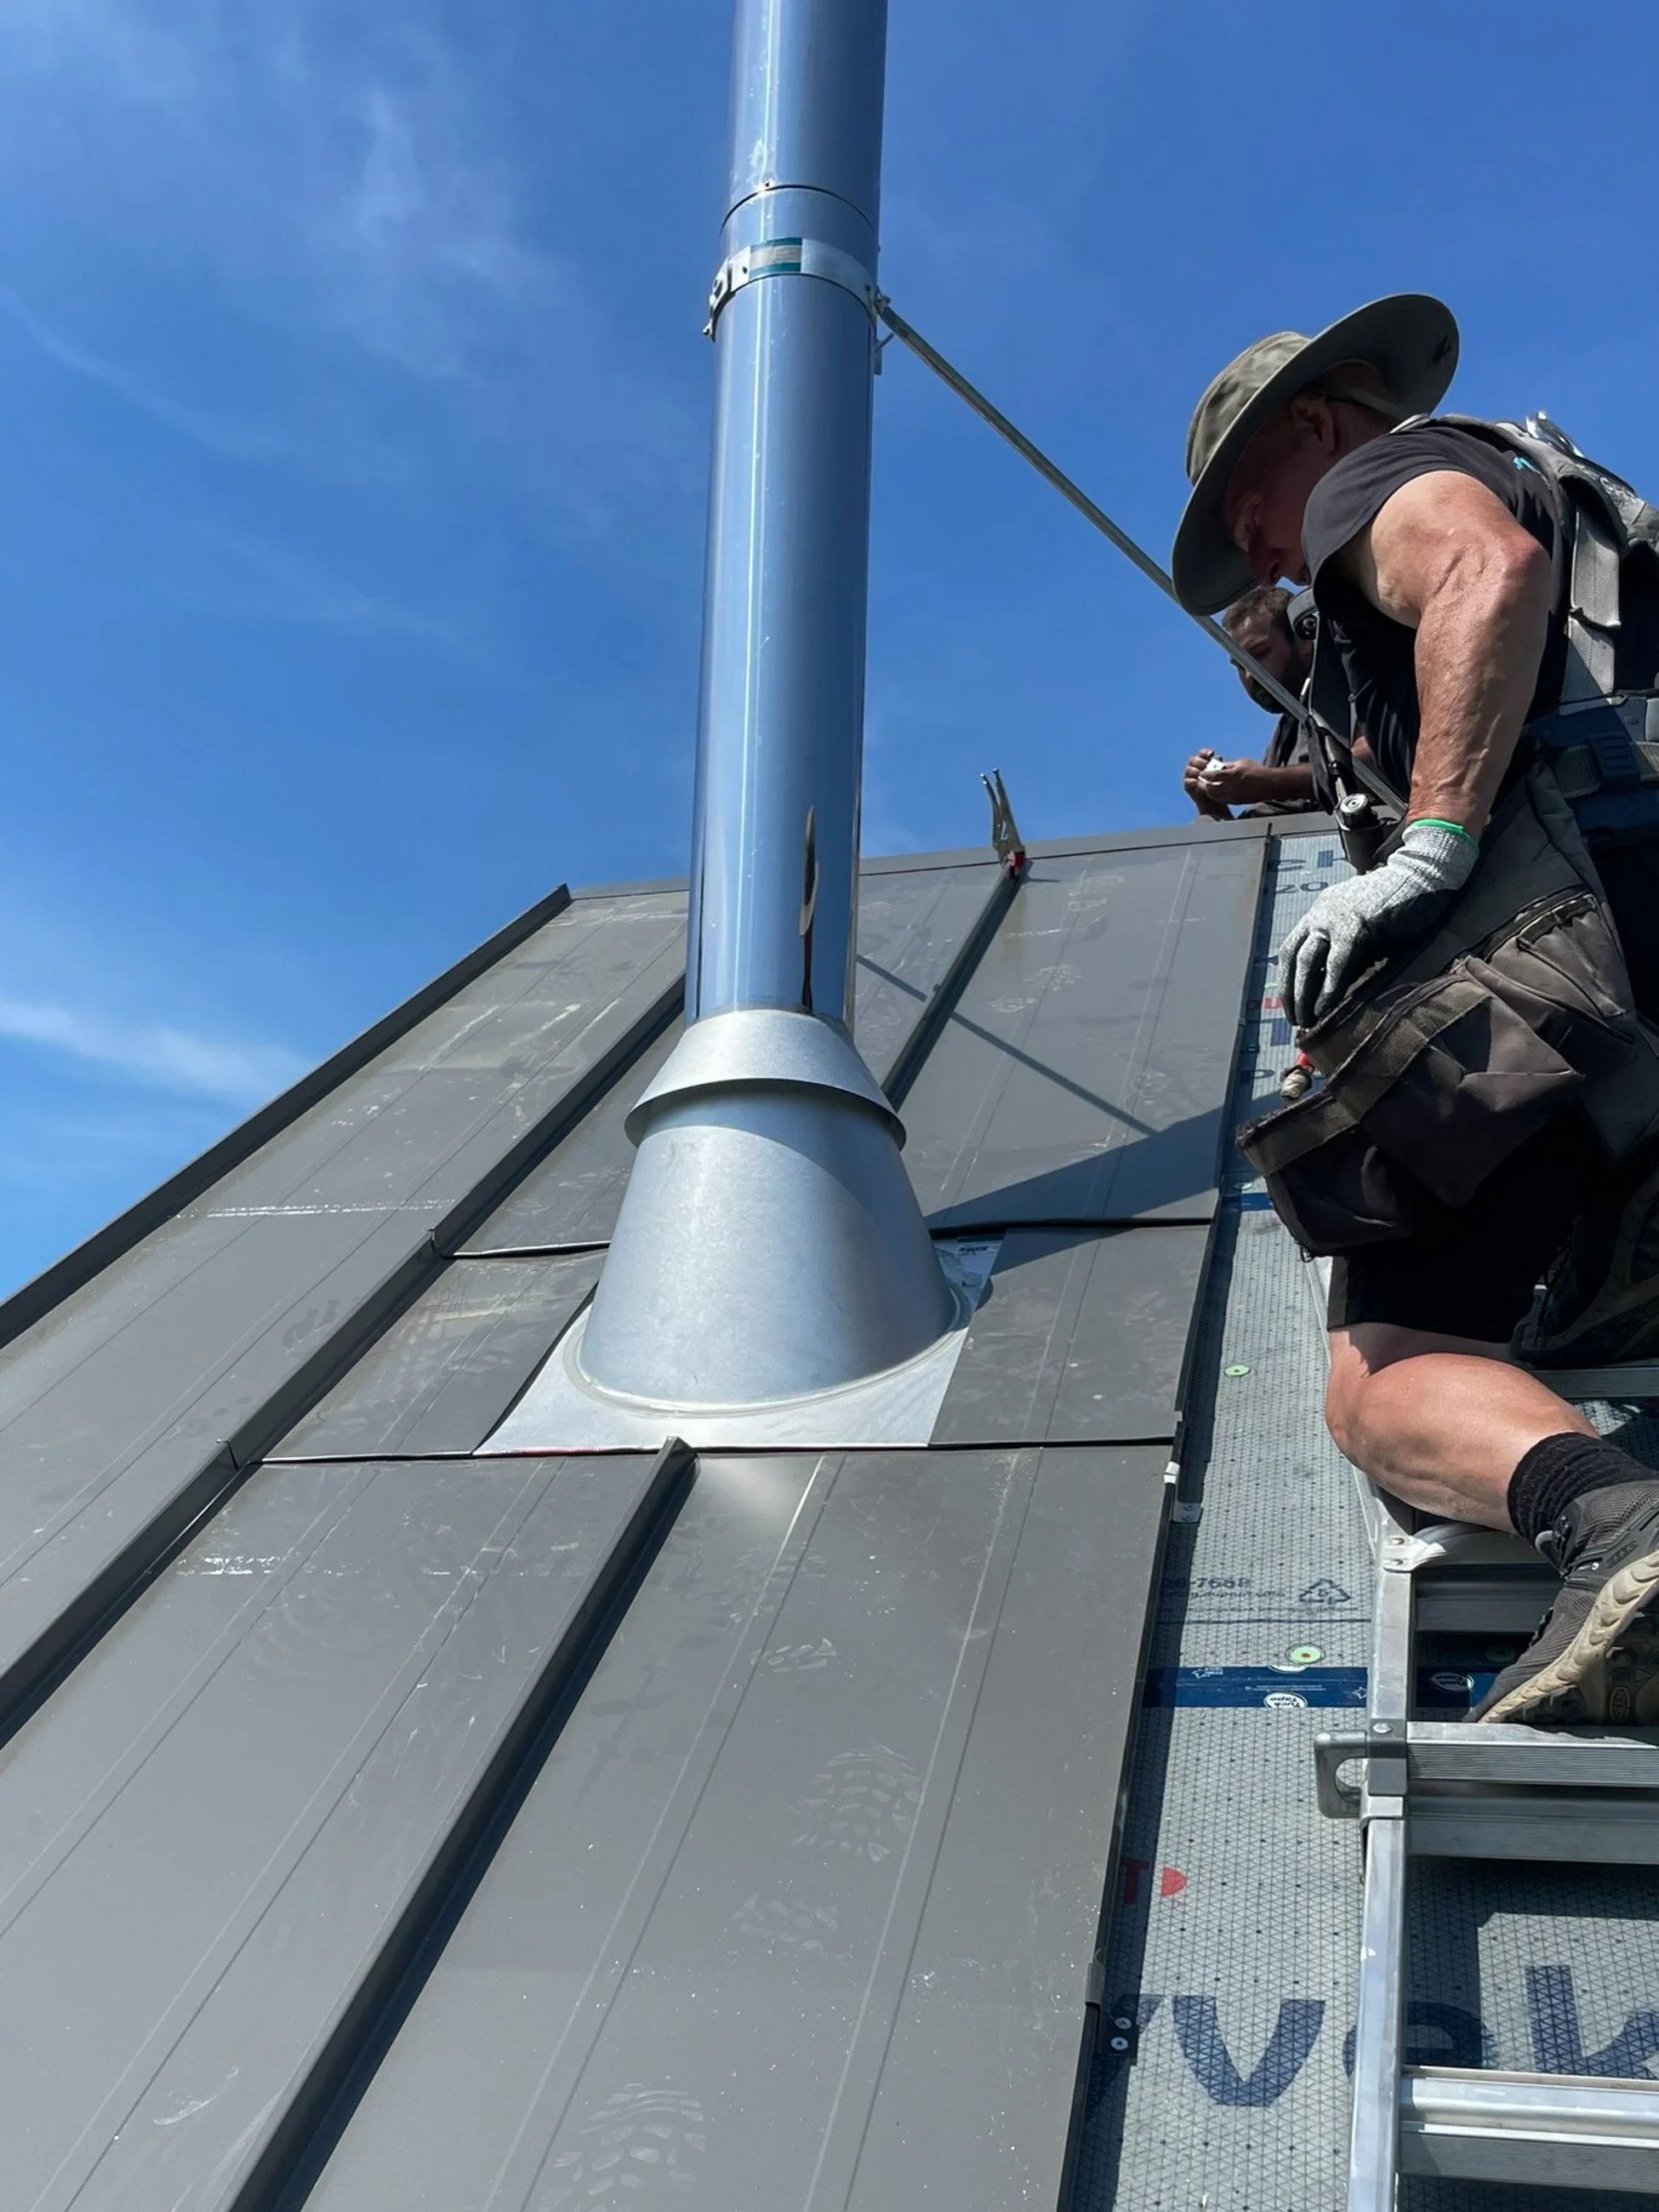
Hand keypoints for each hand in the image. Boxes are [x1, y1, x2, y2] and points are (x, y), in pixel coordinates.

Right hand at [1184, 749, 1231, 820]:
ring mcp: (1190, 777)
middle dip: (1200, 761)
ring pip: (1188, 769)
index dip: (1205, 752)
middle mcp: (1195, 768)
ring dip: (1195, 771)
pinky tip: (1198, 782)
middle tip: (1207, 765)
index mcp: (1203, 763)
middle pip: (1193, 760)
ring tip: (1203, 774)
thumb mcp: (1222, 774)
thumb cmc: (1221, 787)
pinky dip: (1192, 781)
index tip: (1211, 754)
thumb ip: (1219, 765)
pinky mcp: (1187, 787)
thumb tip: (1219, 758)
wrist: (1216, 802)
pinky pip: (1187, 781)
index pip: (1201, 754)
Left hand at [1196, 756, 1271, 804]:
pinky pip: (1222, 800)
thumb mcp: (1242, 763)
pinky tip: (1214, 792)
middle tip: (1200, 781)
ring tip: (1206, 787)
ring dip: (1209, 791)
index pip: (1214, 776)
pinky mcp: (1236, 801)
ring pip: (1215, 796)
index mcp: (1234, 775)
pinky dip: (1216, 796)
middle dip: (1204, 785)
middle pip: (1212, 788)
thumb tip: (1217, 765)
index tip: (1201, 773)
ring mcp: (1234, 796)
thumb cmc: (1256, 771)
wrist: (1269, 784)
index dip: (1205, 775)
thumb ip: (1228, 765)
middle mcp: (1233, 787)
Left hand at [1278, 819, 1476, 1027]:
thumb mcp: (1365, 934)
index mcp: (1320, 912)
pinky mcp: (1357, 923)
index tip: (1291, 1008)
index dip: (1288, 981)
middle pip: (1292, 957)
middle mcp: (1320, 912)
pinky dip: (1329, 987)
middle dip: (1291, 992)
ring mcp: (1336, 915)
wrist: (1425, 875)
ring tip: (1307, 1021)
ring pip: (1307, 959)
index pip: (1291, 950)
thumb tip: (1332, 995)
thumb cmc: (1400, 907)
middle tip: (1296, 1021)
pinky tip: (1325, 1008)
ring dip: (1303, 994)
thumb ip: (1348, 958)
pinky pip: (1337, 960)